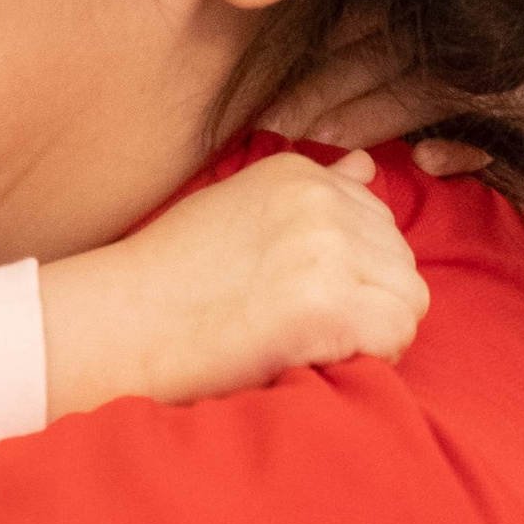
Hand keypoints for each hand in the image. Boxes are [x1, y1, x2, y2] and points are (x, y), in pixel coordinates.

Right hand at [39, 149, 425, 421]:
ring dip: (371, 334)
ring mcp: (326, 251)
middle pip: (399, 263)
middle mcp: (320, 202)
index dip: (350, 274)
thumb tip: (366, 163)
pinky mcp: (327, 306)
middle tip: (300, 331)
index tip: (296, 299)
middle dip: (367, 303)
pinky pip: (397, 337)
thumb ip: (309, 191)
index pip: (377, 224)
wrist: (116, 327)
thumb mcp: (236, 208)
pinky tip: (315, 360)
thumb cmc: (165, 281)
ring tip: (307, 346)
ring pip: (407, 300)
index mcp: (299, 175)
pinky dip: (370, 360)